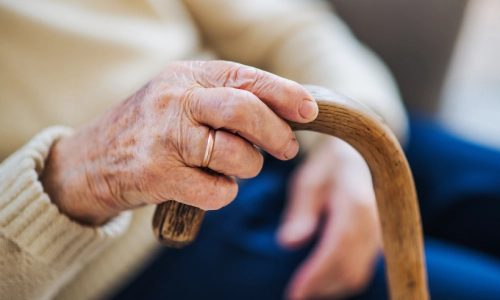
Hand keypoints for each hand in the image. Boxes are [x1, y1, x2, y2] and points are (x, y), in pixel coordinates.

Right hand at [41, 61, 317, 224]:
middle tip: (286, 148)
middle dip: (276, 134)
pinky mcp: (159, 176)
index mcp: (186, 76)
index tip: (309, 110)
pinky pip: (218, 191)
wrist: (90, 161)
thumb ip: (226, 99)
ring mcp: (165, 139)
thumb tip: (286, 113)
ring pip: (237, 156)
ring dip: (247, 168)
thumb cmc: (149, 130)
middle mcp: (175, 101)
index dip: (284, 94)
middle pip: (244, 111)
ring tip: (231, 167)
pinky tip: (206, 186)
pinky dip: (223, 194)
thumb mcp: (181, 99)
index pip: (245, 78)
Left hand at [278, 136, 380, 298]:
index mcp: (356, 202)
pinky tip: (320, 280)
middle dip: (321, 287)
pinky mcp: (379, 241)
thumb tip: (288, 243)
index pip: (339, 247)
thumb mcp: (307, 181)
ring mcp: (381, 233)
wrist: (357, 157)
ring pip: (359, 274)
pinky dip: (341, 280)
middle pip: (351, 268)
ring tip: (303, 289)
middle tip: (294, 294)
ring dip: (331, 287)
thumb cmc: (327, 168)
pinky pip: (363, 268)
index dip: (317, 274)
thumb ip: (300, 211)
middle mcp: (375, 221)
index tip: (294, 292)